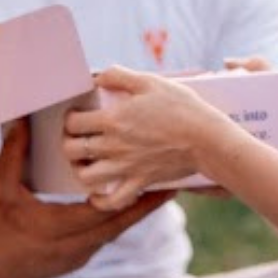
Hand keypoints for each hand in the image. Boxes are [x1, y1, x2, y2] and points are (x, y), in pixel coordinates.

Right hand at [0, 122, 171, 277]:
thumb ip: (12, 154)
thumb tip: (22, 119)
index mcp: (57, 228)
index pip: (104, 213)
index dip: (134, 200)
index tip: (156, 183)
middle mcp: (74, 246)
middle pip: (119, 224)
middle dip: (146, 204)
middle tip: (171, 183)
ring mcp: (78, 254)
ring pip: (114, 231)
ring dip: (135, 211)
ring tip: (157, 188)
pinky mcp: (77, 256)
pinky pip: (105, 236)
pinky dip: (119, 220)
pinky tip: (128, 202)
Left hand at [63, 67, 228, 209]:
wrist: (207, 139)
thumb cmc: (181, 107)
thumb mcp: (150, 82)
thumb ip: (119, 76)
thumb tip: (97, 76)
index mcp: (113, 119)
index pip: (73, 122)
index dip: (70, 118)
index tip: (78, 115)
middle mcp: (114, 146)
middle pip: (72, 150)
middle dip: (70, 142)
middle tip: (79, 137)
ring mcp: (126, 167)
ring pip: (85, 177)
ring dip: (81, 169)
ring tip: (87, 161)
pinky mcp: (140, 182)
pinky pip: (112, 201)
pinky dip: (100, 201)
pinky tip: (98, 193)